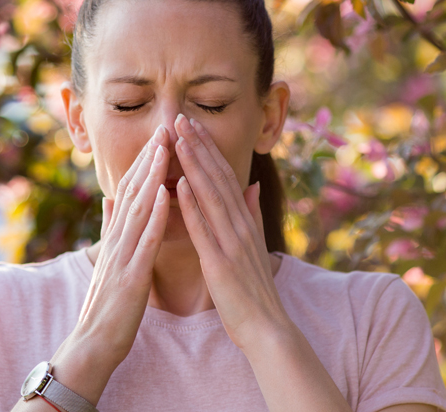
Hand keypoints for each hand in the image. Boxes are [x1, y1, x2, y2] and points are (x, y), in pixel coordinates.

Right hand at [46, 125, 169, 403]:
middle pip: (134, 192)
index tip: (160, 135)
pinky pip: (144, 242)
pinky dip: (155, 216)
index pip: (132, 192)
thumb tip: (110, 199)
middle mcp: (117, 241)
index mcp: (117, 238)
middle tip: (165, 126)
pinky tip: (165, 194)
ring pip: (138, 209)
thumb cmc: (107, 306)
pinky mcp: (130, 277)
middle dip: (149, 158)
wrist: (92, 345)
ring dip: (151, 176)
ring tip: (165, 148)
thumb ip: (111, 229)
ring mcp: (121, 257)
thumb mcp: (110, 260)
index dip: (145, 162)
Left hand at [172, 113, 292, 348]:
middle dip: (199, 146)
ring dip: (194, 165)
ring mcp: (231, 242)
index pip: (224, 176)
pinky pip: (204, 229)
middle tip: (180, 118)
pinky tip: (179, 184)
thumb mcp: (254, 245)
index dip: (208, 149)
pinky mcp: (220, 262)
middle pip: (217, 178)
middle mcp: (240, 225)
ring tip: (178, 138)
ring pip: (210, 195)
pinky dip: (192, 205)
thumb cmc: (254, 291)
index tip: (192, 124)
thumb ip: (251, 213)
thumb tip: (250, 185)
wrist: (266, 328)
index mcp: (244, 221)